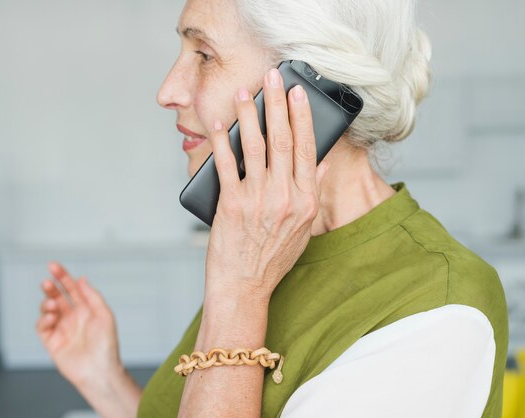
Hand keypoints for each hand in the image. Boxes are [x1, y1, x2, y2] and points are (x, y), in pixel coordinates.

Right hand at [36, 261, 121, 387]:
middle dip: (51, 287)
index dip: (62, 275)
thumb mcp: (104, 315)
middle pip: (57, 296)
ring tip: (53, 305)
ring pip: (47, 309)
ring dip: (47, 303)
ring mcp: (61, 328)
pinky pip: (42, 326)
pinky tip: (52, 317)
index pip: (71, 288)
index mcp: (86, 309)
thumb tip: (81, 279)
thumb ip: (92, 296)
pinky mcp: (52, 342)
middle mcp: (72, 317)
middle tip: (47, 282)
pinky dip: (44, 319)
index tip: (53, 265)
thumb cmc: (106, 345)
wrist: (99, 370)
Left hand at [205, 68, 328, 300]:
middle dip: (276, 103)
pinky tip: (220, 124)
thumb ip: (310, 194)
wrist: (244, 287)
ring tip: (244, 92)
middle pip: (281, 140)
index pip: (306, 149)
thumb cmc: (272, 258)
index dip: (301, 117)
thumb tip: (317, 163)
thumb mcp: (303, 230)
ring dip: (248, 115)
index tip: (297, 93)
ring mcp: (258, 201)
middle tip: (272, 77)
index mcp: (306, 201)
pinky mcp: (232, 205)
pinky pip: (226, 165)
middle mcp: (285, 198)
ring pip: (254, 146)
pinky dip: (223, 141)